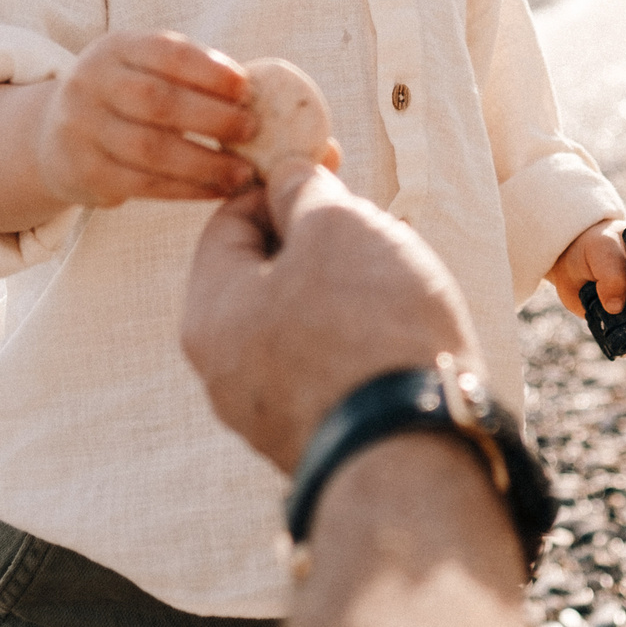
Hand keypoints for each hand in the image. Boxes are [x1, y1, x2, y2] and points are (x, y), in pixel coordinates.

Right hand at [38, 30, 258, 206]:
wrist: (53, 135)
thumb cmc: (124, 97)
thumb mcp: (142, 69)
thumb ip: (188, 75)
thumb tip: (261, 95)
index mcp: (114, 48)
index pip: (166, 53)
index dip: (210, 71)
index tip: (247, 88)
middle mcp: (90, 84)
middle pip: (158, 101)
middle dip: (212, 117)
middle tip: (252, 130)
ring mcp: (82, 129)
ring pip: (151, 149)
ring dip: (205, 163)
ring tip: (244, 172)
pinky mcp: (85, 172)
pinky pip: (144, 184)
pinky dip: (187, 189)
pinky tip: (217, 190)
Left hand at [182, 163, 480, 471]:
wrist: (416, 457)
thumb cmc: (369, 328)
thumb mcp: (338, 229)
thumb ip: (304, 193)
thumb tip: (287, 178)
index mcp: (209, 312)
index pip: (228, 223)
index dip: (279, 185)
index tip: (328, 169)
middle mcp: (223, 370)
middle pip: (261, 276)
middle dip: (315, 241)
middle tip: (371, 222)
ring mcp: (266, 414)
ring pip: (296, 323)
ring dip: (341, 290)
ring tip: (396, 277)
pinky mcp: (313, 440)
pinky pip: (324, 369)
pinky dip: (355, 340)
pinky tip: (400, 333)